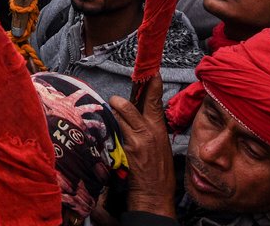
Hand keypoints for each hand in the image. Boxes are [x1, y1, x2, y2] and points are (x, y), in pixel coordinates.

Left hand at [109, 76, 175, 218]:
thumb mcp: (160, 148)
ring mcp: (139, 139)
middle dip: (120, 101)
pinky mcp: (129, 147)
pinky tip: (109, 134)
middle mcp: (150, 132)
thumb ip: (151, 130)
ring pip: (122, 114)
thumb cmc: (158, 175)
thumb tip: (138, 117)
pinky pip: (116, 129)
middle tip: (116, 102)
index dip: (152, 86)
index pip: (155, 102)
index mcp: (159, 130)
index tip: (152, 73)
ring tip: (112, 117)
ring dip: (114, 113)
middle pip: (132, 104)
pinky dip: (111, 128)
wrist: (155, 196)